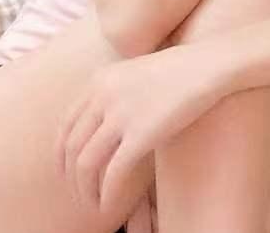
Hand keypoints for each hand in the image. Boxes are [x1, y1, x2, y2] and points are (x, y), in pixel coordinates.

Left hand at [54, 43, 225, 213]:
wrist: (207, 65)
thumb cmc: (179, 70)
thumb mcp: (135, 72)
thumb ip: (114, 92)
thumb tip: (104, 124)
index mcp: (99, 80)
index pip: (66, 126)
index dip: (61, 156)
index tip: (67, 172)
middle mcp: (103, 96)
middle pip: (72, 148)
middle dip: (71, 178)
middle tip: (80, 194)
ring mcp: (120, 115)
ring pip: (86, 165)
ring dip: (86, 191)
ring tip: (94, 205)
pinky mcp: (141, 134)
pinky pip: (113, 174)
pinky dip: (106, 195)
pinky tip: (109, 205)